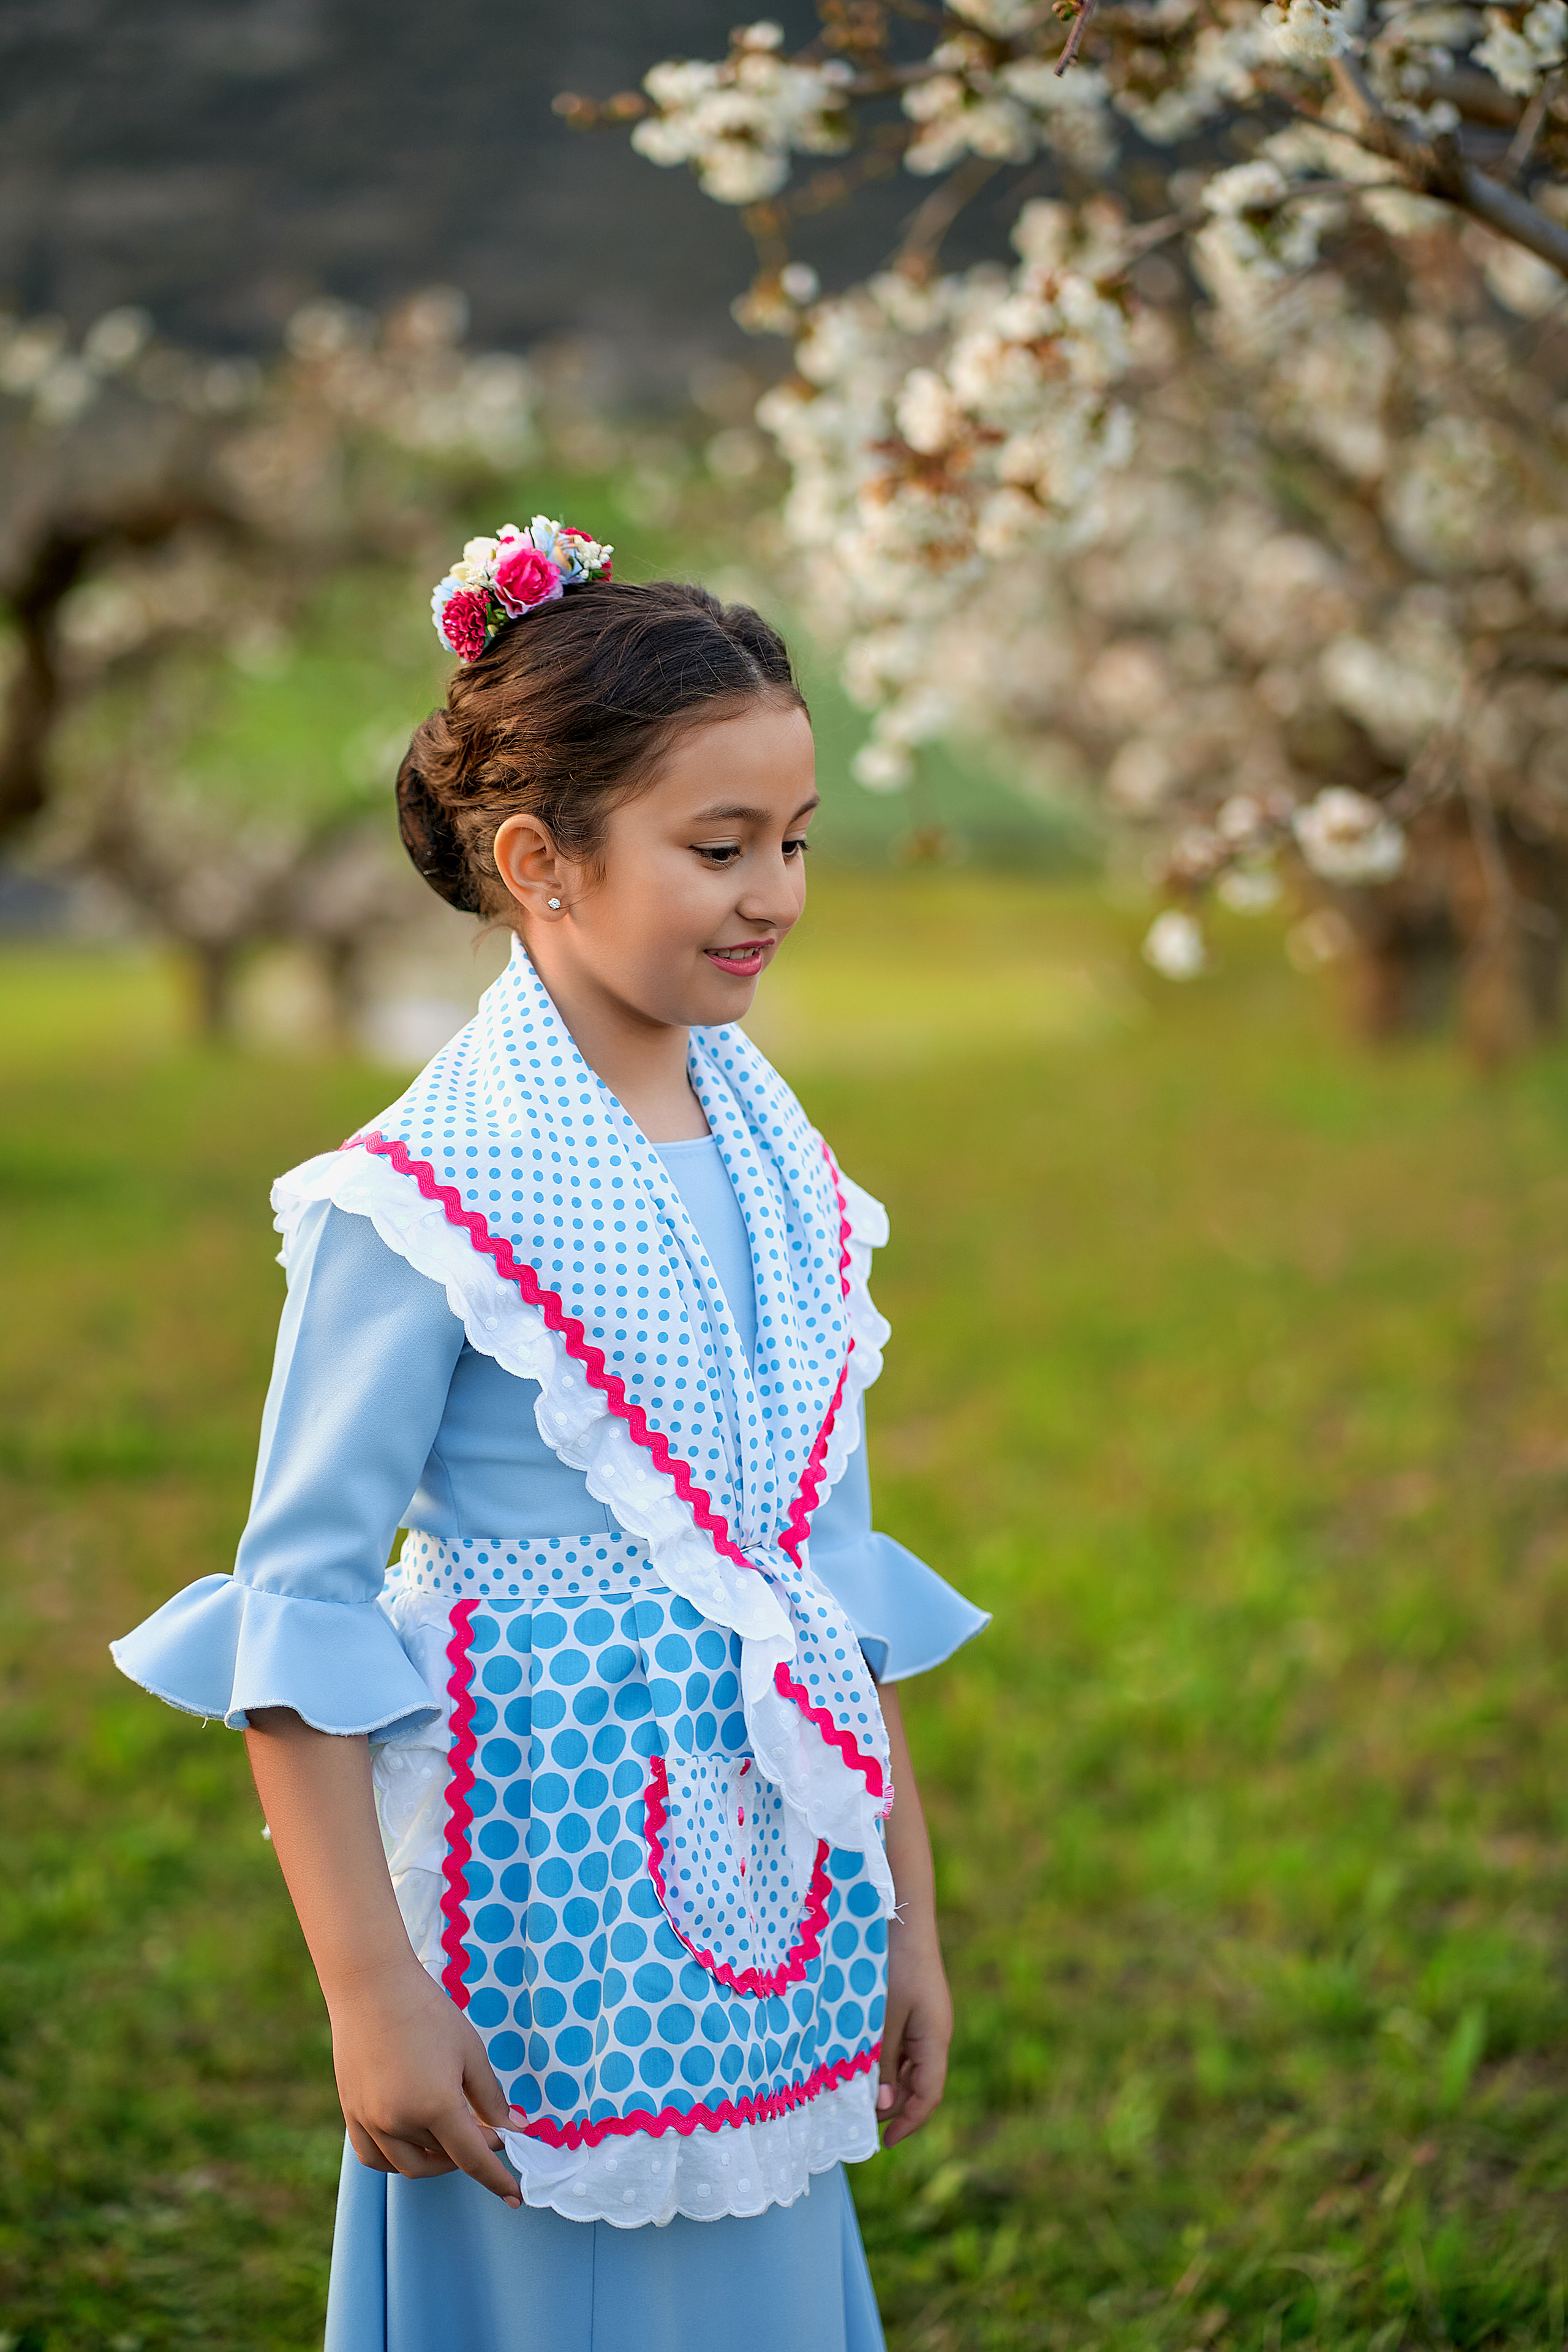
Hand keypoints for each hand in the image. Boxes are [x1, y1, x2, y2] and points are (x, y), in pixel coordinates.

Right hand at [328, 1956, 524, 2205]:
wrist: (371, 1986)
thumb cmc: (427, 2012)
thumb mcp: (470, 2052)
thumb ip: (492, 2099)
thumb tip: (515, 2130)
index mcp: (435, 2106)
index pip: (473, 2158)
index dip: (497, 2179)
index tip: (516, 2195)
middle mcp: (400, 2122)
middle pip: (443, 2159)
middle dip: (471, 2152)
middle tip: (488, 2132)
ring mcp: (371, 2121)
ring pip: (409, 2165)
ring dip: (437, 2161)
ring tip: (454, 2137)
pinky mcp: (352, 2114)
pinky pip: (376, 2157)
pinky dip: (398, 2160)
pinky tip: (414, 2144)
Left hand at [876, 1910, 952, 2146]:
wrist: (902, 1914)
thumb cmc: (893, 1964)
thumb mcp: (883, 2018)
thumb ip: (883, 2062)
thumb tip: (884, 2107)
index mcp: (935, 2039)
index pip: (927, 2097)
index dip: (908, 2123)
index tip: (883, 2144)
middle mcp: (935, 2033)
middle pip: (919, 2085)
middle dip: (893, 2107)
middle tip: (859, 2120)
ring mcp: (925, 2020)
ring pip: (909, 2067)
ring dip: (887, 2084)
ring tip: (856, 2095)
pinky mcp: (913, 2007)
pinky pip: (903, 2046)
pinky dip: (885, 2061)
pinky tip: (861, 2062)